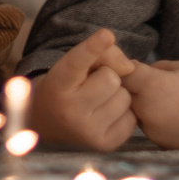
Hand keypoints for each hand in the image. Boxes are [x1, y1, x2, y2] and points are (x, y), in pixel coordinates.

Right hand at [26, 29, 137, 150]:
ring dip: (117, 95)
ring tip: (99, 100)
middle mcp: (70, 111)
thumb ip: (100, 54)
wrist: (46, 125)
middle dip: (107, 76)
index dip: (92, 48)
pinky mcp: (104, 145)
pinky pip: (131, 118)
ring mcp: (87, 132)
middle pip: (111, 78)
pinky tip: (106, 115)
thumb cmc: (65, 87)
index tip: (106, 34)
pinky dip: (123, 113)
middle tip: (92, 83)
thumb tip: (130, 67)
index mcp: (58, 85)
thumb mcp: (71, 65)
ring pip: (124, 97)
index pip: (77, 62)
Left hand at [123, 61, 178, 149]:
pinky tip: (174, 114)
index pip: (121, 73)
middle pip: (121, 96)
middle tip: (134, 79)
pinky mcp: (163, 144)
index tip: (120, 61)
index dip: (118, 65)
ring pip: (134, 113)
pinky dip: (154, 119)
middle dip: (125, 88)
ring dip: (139, 105)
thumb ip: (156, 70)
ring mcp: (154, 131)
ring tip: (162, 97)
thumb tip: (137, 71)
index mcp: (153, 86)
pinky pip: (149, 127)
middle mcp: (148, 111)